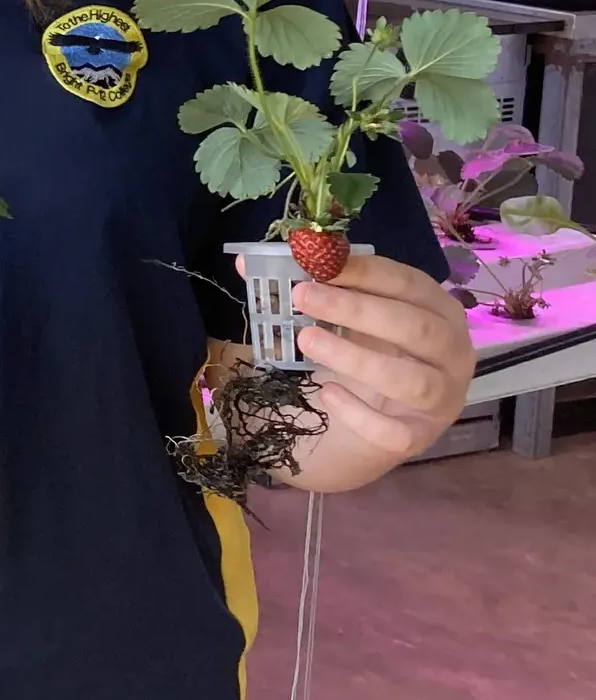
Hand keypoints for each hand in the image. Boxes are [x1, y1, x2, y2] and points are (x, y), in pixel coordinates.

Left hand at [290, 253, 475, 475]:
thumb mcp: (339, 317)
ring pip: (412, 380)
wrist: (365, 422)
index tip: (317, 262)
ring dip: (357, 359)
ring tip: (306, 340)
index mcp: (436, 309)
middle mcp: (451, 352)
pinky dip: (360, 415)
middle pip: (415, 327)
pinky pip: (396, 432)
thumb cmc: (361, 351)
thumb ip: (303, 289)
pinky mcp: (419, 437)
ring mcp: (441, 398)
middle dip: (357, 309)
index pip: (407, 283)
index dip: (363, 271)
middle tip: (303, 297)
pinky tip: (327, 395)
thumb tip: (248, 264)